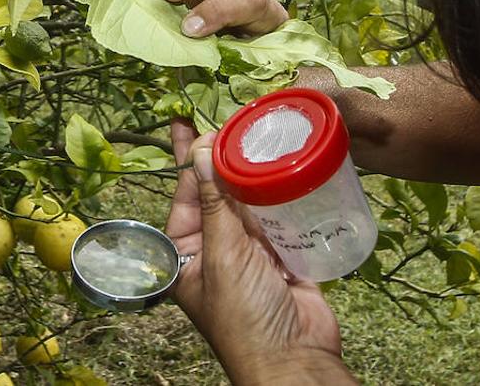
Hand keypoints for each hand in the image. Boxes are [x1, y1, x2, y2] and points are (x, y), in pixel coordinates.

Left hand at [166, 120, 348, 384]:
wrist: (294, 359)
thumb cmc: (244, 316)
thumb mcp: (221, 255)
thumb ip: (213, 204)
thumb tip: (198, 154)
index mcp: (187, 253)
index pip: (184, 195)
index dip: (186, 159)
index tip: (186, 123)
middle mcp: (217, 249)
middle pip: (217, 193)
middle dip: (221, 158)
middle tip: (227, 119)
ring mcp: (252, 252)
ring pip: (250, 201)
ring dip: (253, 171)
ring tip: (255, 133)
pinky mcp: (285, 255)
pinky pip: (281, 215)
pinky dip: (283, 192)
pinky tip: (286, 165)